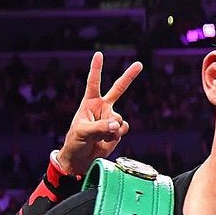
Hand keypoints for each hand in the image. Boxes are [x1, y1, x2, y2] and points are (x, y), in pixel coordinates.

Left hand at [55, 51, 141, 175]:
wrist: (81, 160)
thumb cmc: (75, 143)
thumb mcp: (83, 132)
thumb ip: (101, 127)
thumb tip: (117, 124)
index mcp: (89, 103)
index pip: (93, 82)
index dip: (96, 68)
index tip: (99, 54)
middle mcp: (102, 108)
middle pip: (118, 89)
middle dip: (129, 76)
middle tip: (140, 64)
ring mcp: (111, 119)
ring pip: (120, 118)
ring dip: (112, 129)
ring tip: (100, 136)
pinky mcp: (117, 131)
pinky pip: (123, 129)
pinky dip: (116, 136)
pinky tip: (106, 141)